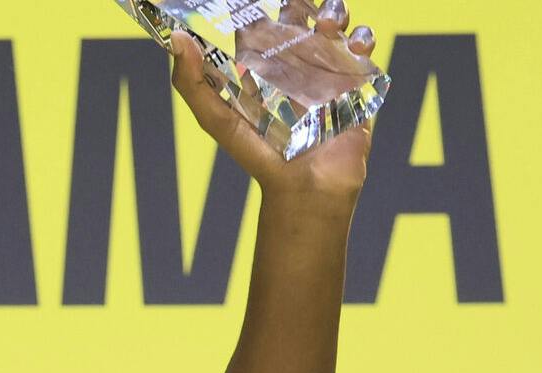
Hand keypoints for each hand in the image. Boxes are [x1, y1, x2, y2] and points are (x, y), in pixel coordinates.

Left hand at [168, 0, 377, 204]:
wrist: (306, 184)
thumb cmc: (257, 155)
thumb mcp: (217, 118)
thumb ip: (193, 83)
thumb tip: (176, 40)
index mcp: (261, 66)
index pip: (259, 22)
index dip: (259, 5)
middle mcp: (293, 63)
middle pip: (301, 16)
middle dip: (303, 2)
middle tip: (298, 2)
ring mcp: (325, 70)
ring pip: (335, 25)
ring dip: (335, 13)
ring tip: (328, 25)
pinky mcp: (354, 82)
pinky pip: (364, 48)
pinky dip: (364, 37)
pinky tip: (355, 46)